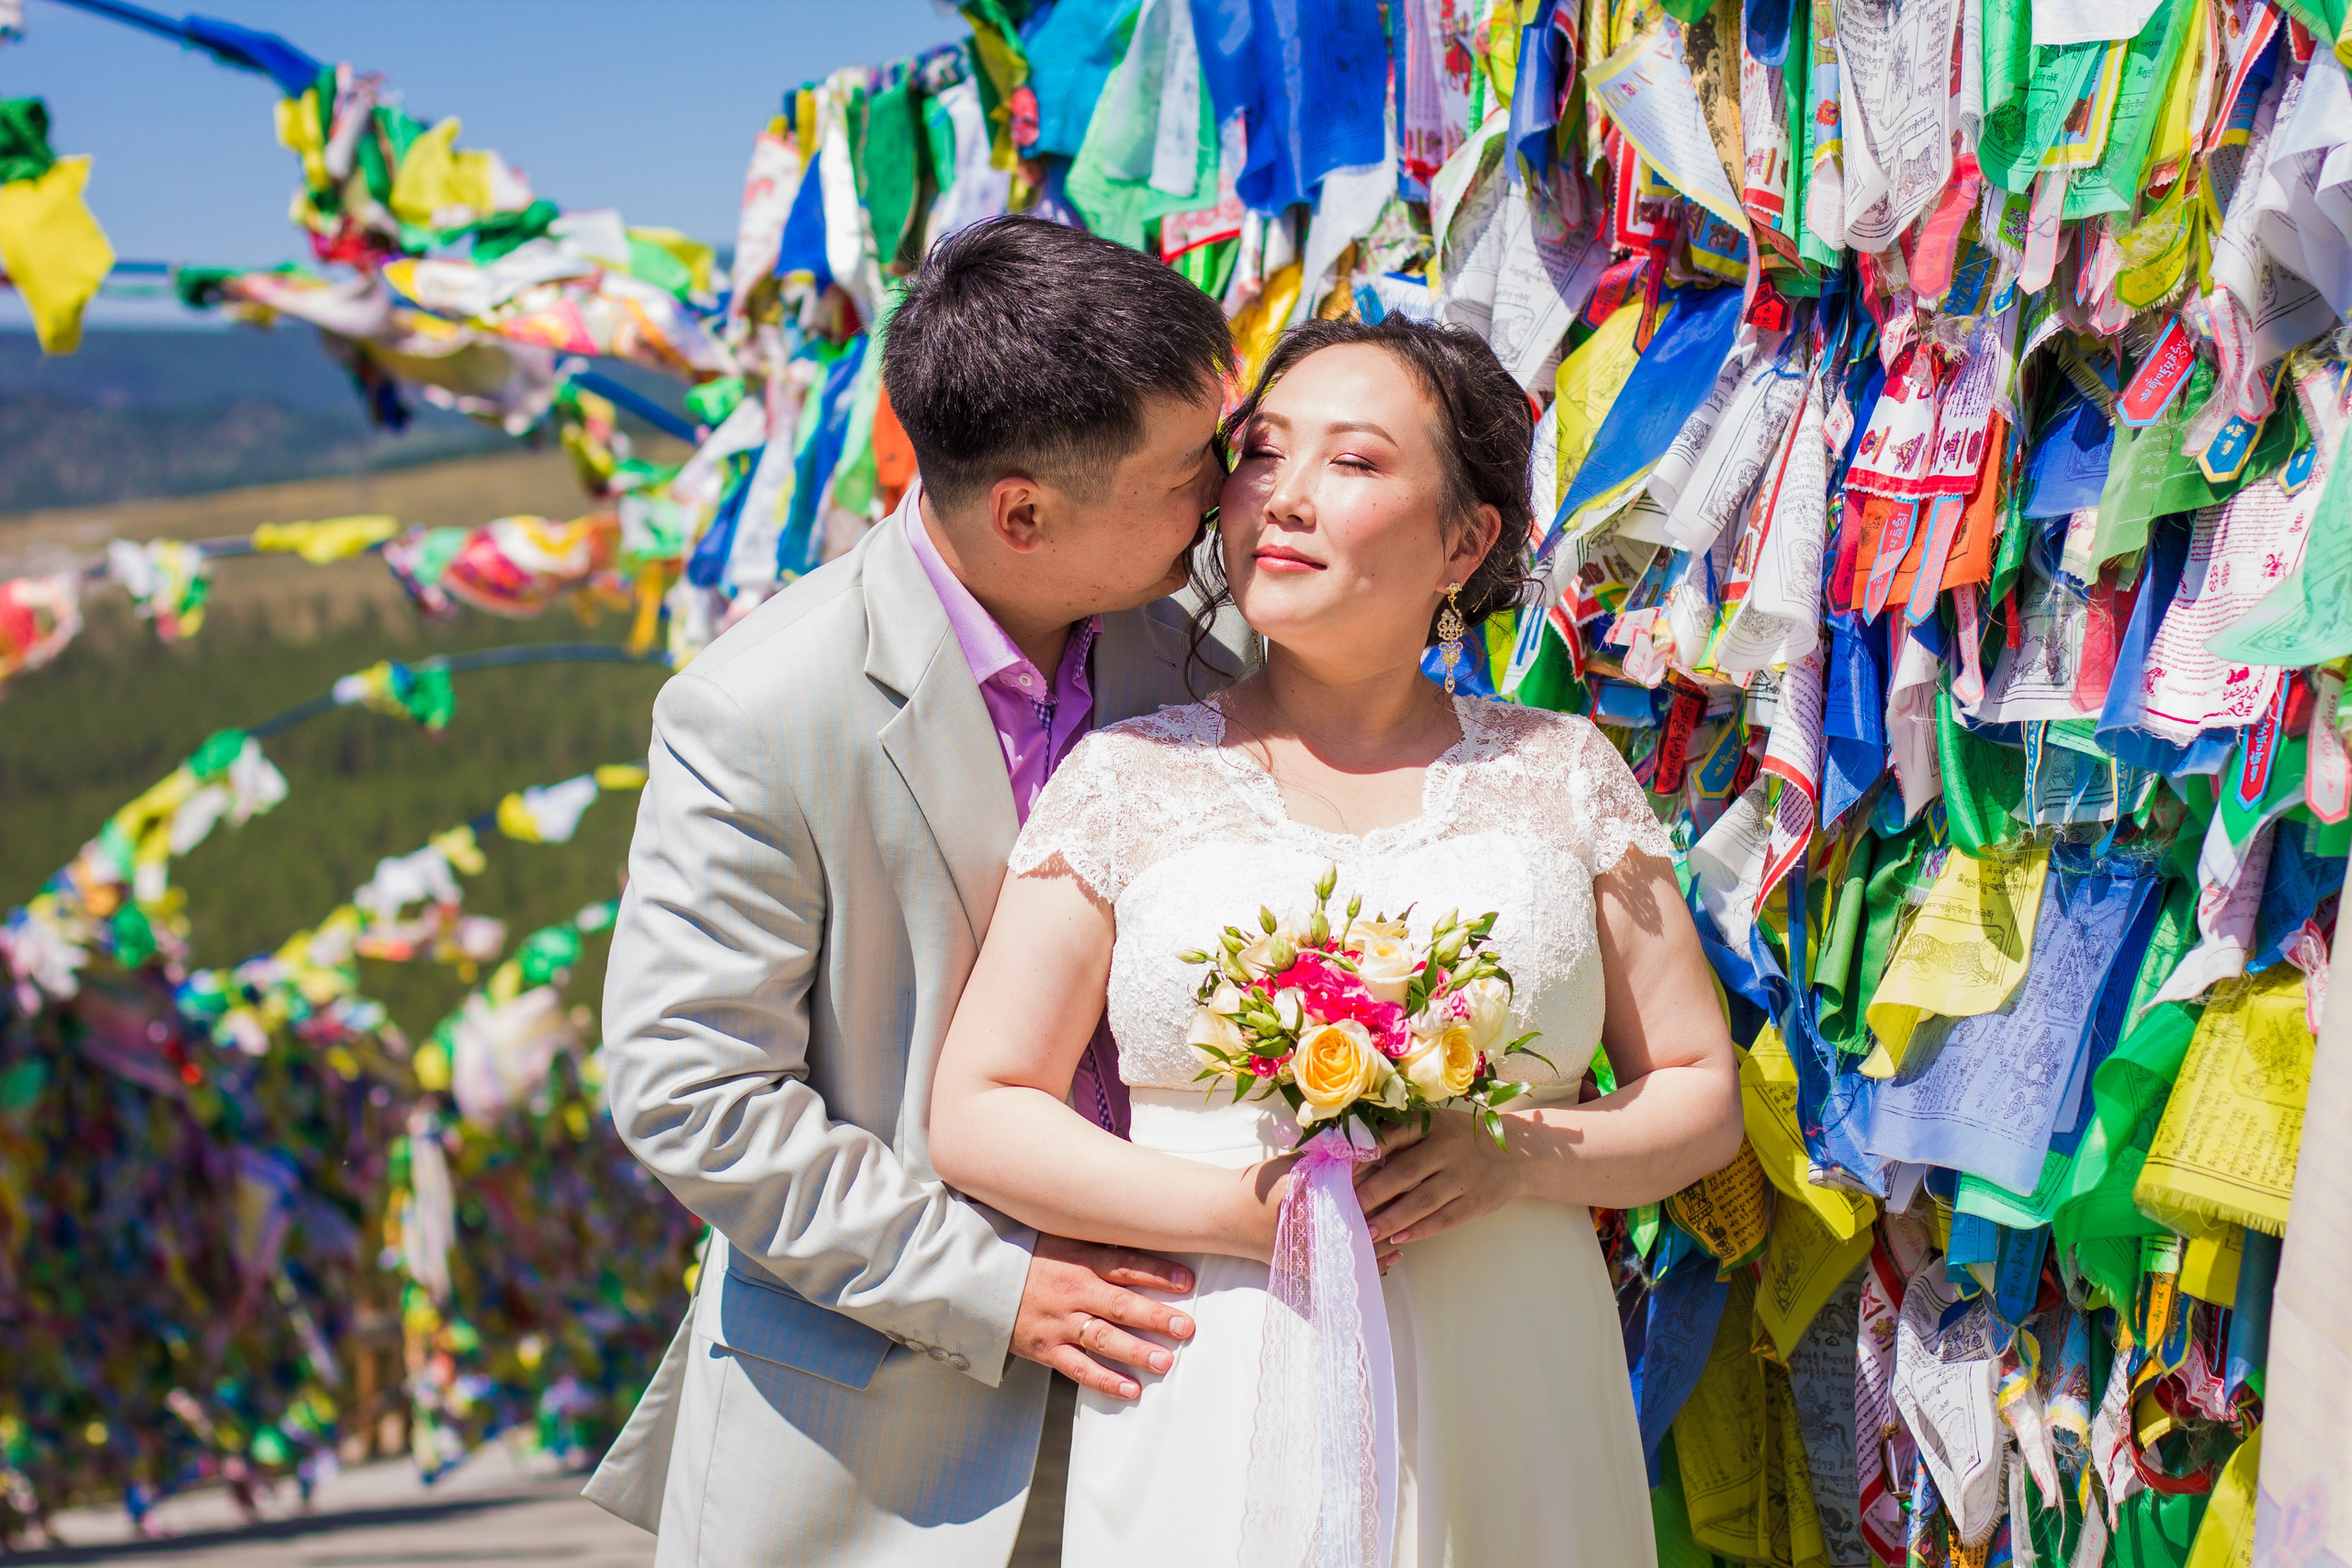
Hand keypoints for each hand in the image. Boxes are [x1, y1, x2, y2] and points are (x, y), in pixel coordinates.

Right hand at [1011, 1235, 1196, 1400]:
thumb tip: (1138, 1226)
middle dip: (1155, 1317)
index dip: (1157, 1273)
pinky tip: (1130, 1389)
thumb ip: (1097, 1239)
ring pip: (1103, 1339)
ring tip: (1165, 1362)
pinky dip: (1104, 1380)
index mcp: (1079, 1259)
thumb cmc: (1026, 1255)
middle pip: (1120, 1304)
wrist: (976, 1280)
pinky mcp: (1046, 1348)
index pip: (1124, 1264)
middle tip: (1185, 1328)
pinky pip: (1078, 1368)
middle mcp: (1072, 1291)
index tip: (1187, 1282)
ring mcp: (1059, 1322)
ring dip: (1135, 1351)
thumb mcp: (1060, 1236)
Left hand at [1353, 1109, 1526, 1251]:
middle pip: (1403, 1173)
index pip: (1390, 1139)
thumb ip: (1402, 1140)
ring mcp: (1464, 1176)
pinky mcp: (1476, 1201)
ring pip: (1422, 1200)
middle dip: (1371, 1193)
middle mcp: (1447, 1148)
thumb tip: (1355, 1161)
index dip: (1363, 1157)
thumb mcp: (1434, 1127)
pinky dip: (1420, 1229)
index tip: (1338, 1175)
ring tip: (1367, 1232)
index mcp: (1431, 1125)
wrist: (1517, 1154)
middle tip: (1346, 1210)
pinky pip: (1444, 1218)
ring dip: (1392, 1218)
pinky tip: (1399, 1237)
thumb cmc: (1460, 1140)